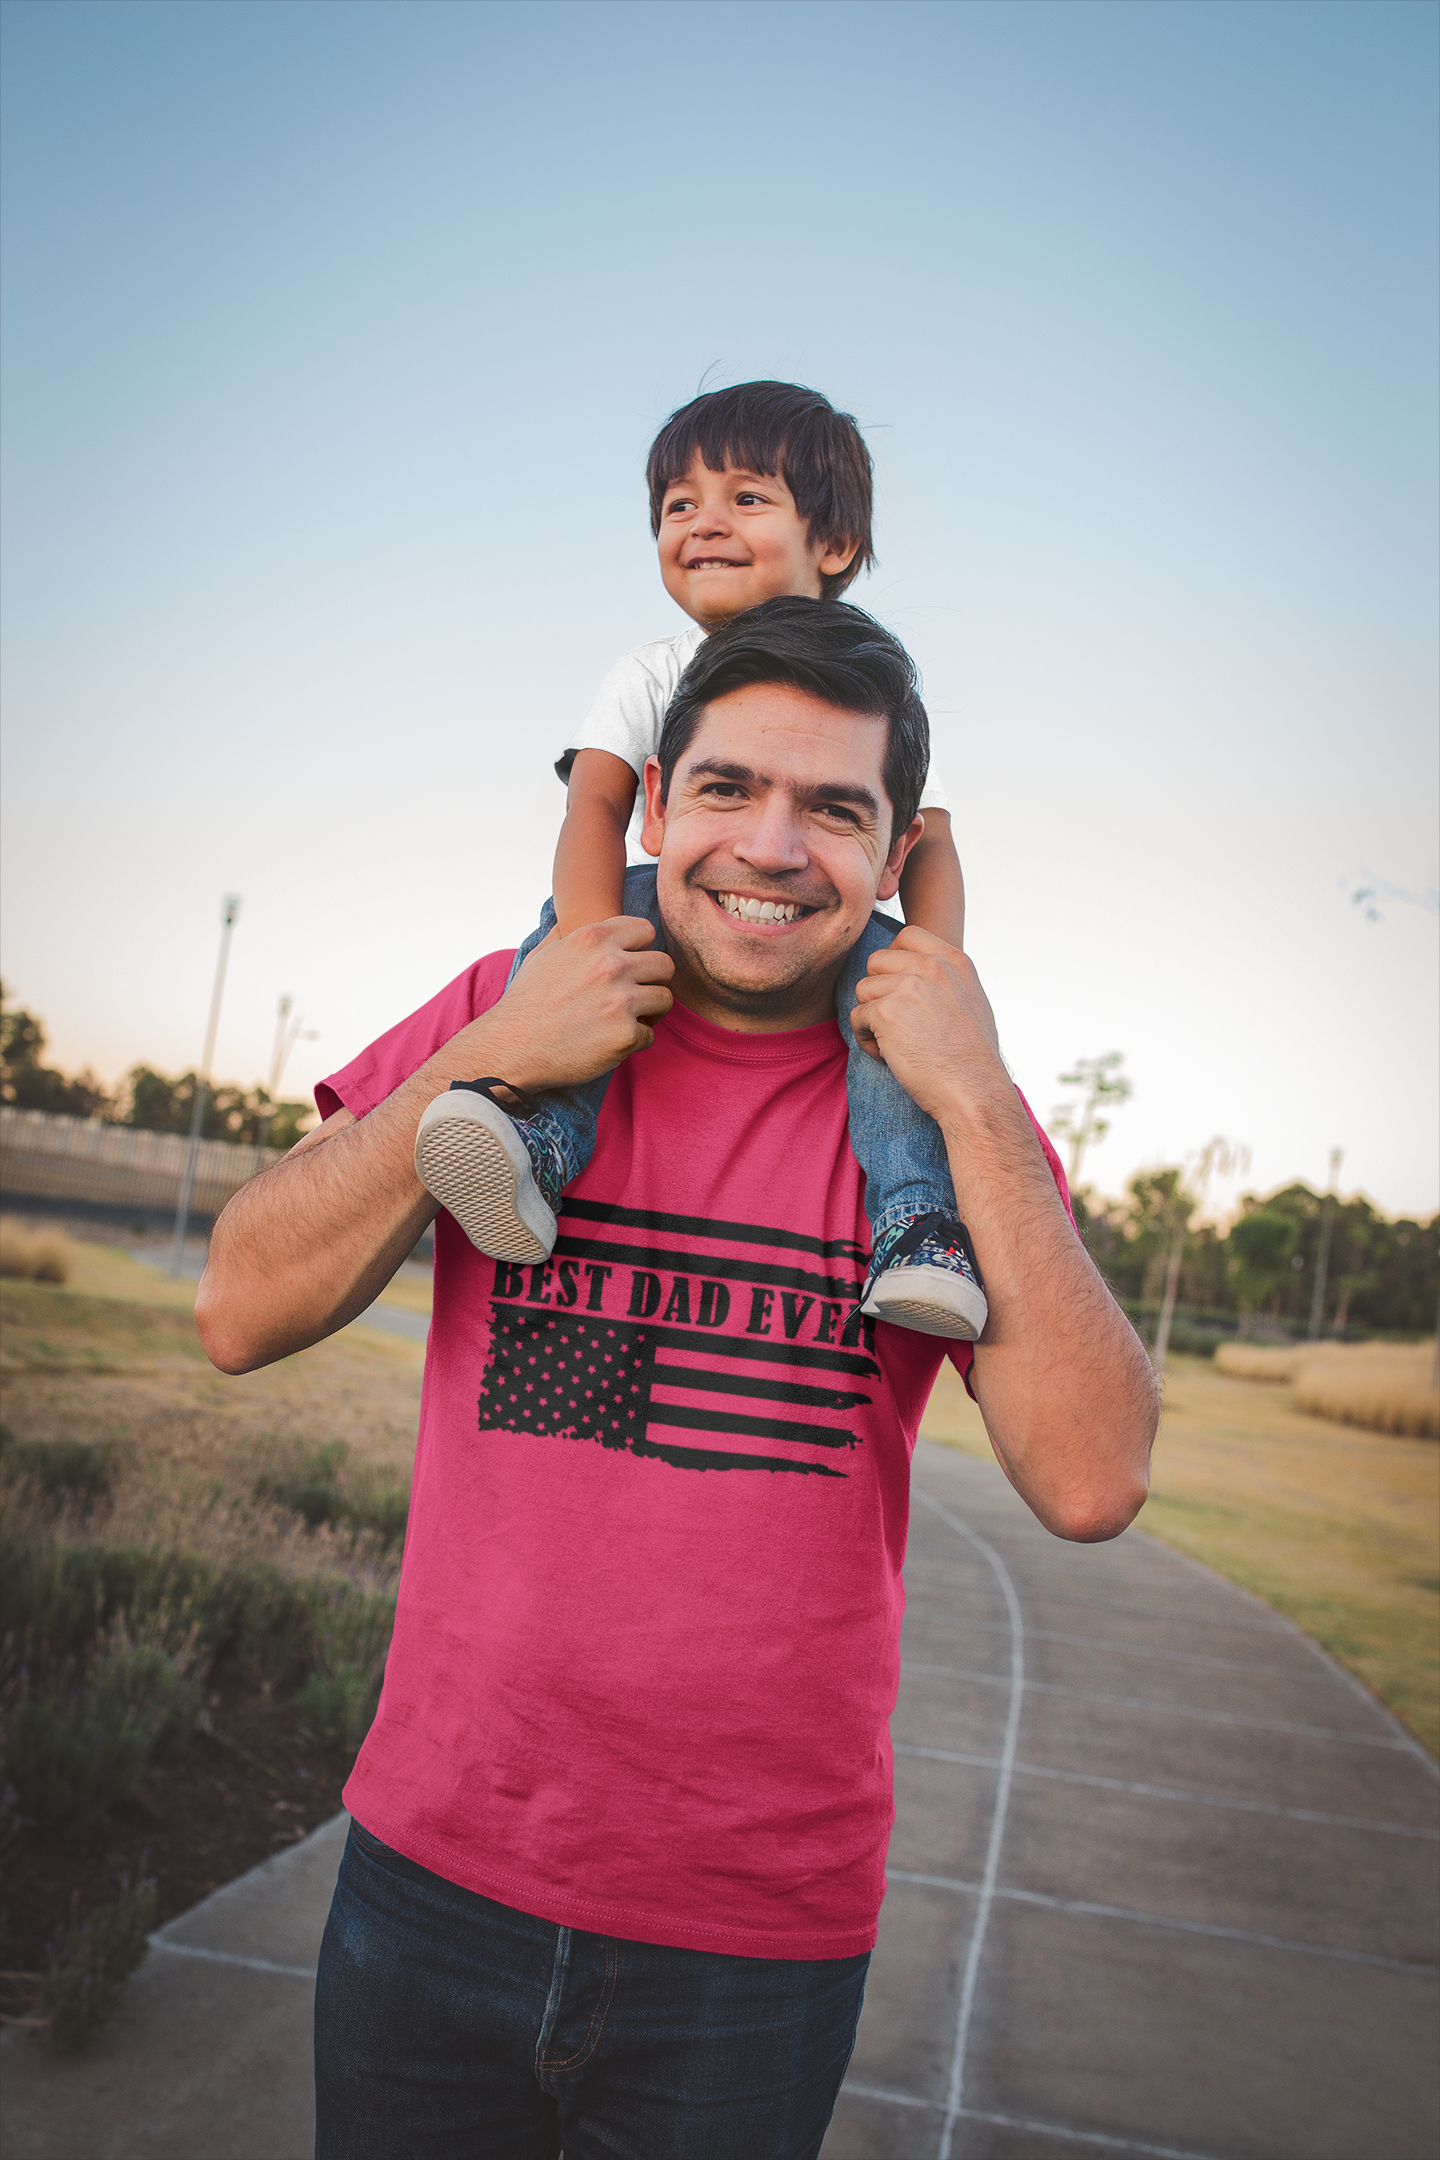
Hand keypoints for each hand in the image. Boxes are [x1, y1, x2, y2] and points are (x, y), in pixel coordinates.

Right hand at [456, 915, 673, 1092]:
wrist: (511, 1047)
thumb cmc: (526, 1002)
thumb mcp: (544, 953)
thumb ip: (570, 933)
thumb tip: (577, 916)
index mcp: (592, 939)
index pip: (646, 930)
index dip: (640, 949)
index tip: (629, 965)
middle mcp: (610, 965)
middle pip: (665, 964)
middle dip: (652, 980)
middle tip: (635, 995)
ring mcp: (621, 1001)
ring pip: (664, 999)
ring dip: (649, 1012)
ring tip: (625, 1019)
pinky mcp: (625, 1035)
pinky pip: (650, 1035)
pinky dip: (634, 1041)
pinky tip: (610, 1041)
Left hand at [849, 926, 1002, 1125]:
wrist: (974, 1091)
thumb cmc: (973, 1058)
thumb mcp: (971, 1001)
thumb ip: (944, 980)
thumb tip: (915, 972)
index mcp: (954, 961)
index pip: (908, 936)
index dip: (894, 960)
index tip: (899, 988)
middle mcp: (932, 967)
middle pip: (877, 961)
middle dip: (879, 992)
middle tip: (896, 1023)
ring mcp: (908, 987)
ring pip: (863, 989)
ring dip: (871, 1018)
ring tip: (895, 1044)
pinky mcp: (886, 1011)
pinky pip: (857, 1017)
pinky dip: (867, 1040)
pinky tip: (890, 1056)